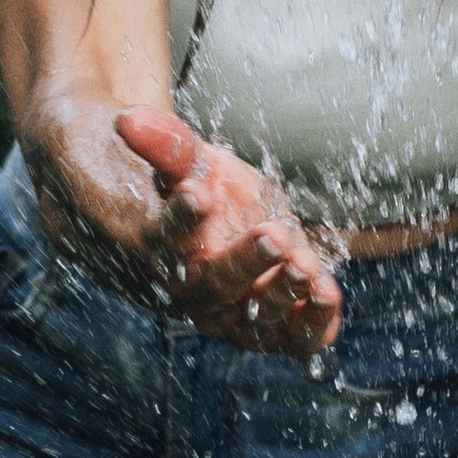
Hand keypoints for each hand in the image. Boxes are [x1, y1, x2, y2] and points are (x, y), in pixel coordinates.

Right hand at [113, 107, 343, 356]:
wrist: (224, 233)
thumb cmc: (201, 193)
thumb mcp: (189, 163)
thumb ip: (167, 144)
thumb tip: (128, 119)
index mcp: (170, 251)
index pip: (172, 238)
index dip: (184, 218)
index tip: (199, 193)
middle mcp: (199, 293)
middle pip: (218, 285)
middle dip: (247, 262)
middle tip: (273, 234)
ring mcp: (238, 315)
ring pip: (256, 320)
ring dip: (284, 295)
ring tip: (306, 266)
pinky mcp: (276, 326)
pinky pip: (293, 339)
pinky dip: (312, 325)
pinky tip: (328, 295)